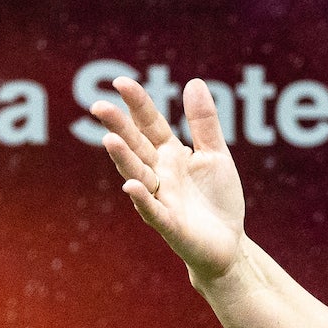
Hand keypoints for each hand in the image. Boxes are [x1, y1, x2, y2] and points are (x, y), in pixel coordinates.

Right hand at [91, 77, 247, 283]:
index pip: (149, 124)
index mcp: (170, 154)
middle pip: (136, 147)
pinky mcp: (170, 225)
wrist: (228, 246)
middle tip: (99, 106)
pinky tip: (132, 186)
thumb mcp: (216, 155)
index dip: (137, 104)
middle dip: (119, 127)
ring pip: (139, 175)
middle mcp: (160, 174)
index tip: (120, 82)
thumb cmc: (217, 200)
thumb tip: (194, 82)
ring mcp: (162, 199)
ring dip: (124, 159)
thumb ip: (204, 123)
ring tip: (110, 139)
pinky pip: (153, 211)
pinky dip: (142, 199)